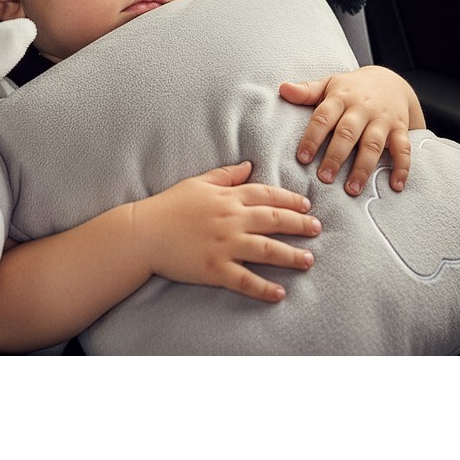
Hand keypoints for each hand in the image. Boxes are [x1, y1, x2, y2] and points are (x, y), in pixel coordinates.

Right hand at [131, 161, 320, 302]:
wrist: (142, 233)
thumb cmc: (168, 206)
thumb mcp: (198, 182)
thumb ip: (226, 175)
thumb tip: (249, 165)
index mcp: (227, 197)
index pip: (267, 195)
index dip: (289, 200)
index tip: (306, 206)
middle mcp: (231, 220)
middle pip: (274, 221)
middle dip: (299, 225)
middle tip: (317, 230)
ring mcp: (224, 245)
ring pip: (266, 250)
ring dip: (290, 256)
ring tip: (308, 260)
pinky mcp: (214, 269)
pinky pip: (244, 280)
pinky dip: (263, 288)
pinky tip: (279, 293)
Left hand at [279, 66, 425, 195]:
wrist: (390, 81)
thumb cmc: (352, 89)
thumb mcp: (329, 84)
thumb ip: (306, 91)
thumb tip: (282, 89)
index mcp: (340, 97)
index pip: (323, 117)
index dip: (313, 137)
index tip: (302, 158)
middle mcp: (362, 108)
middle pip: (348, 132)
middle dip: (336, 156)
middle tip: (324, 178)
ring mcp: (383, 119)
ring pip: (373, 144)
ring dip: (363, 167)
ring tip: (352, 189)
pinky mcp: (400, 129)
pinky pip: (404, 148)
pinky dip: (402, 167)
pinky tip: (395, 185)